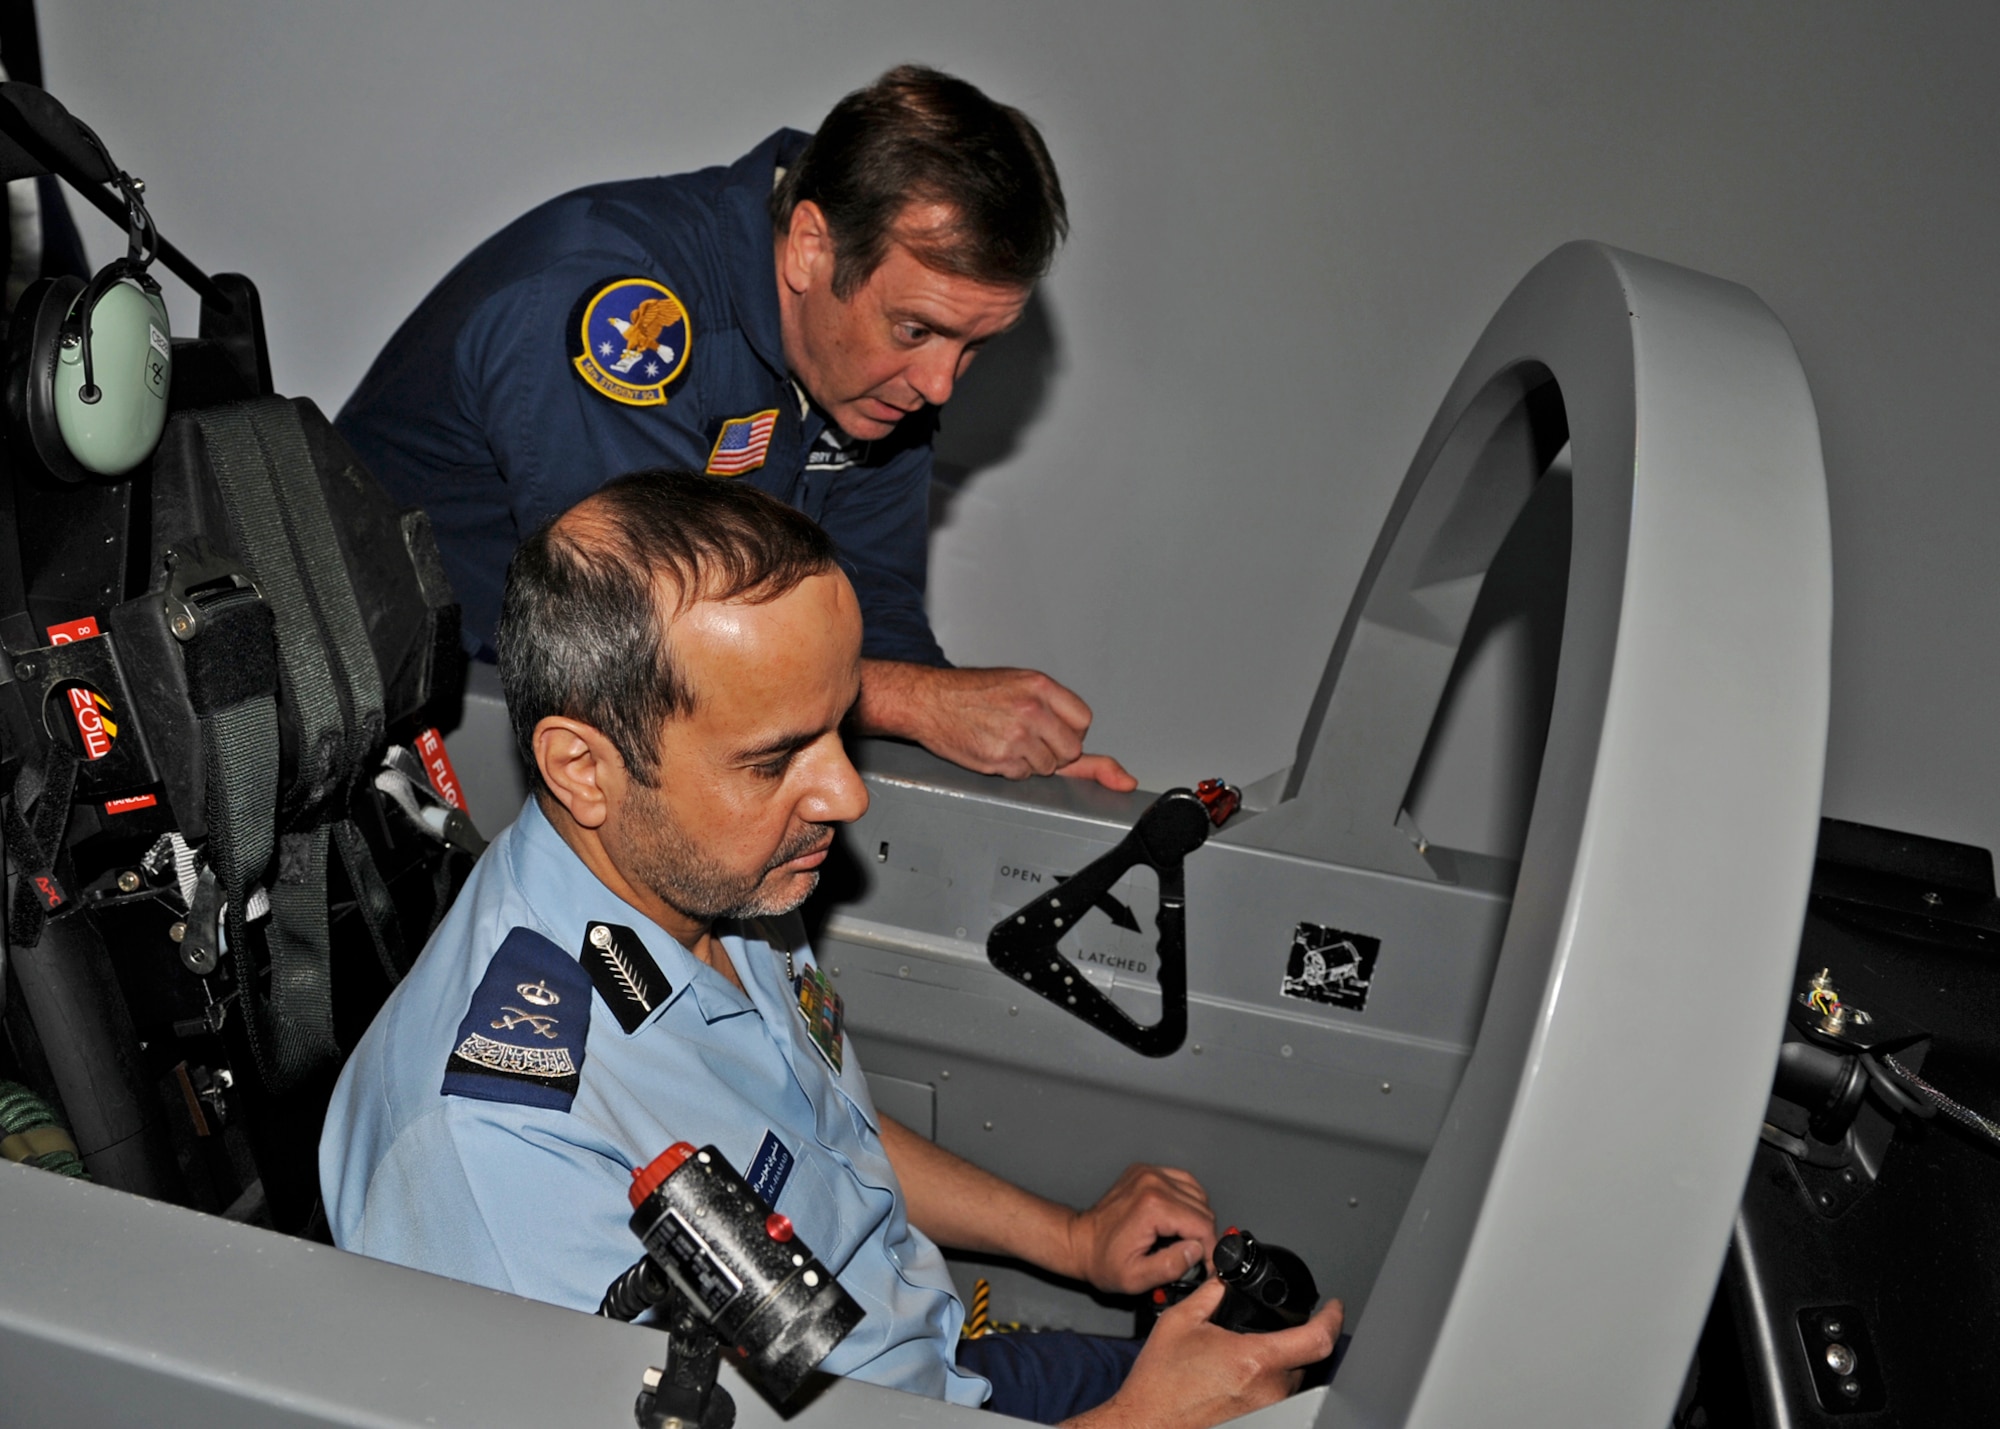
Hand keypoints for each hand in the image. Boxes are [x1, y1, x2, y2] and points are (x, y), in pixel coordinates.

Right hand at [856, 661, 1136, 789]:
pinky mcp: (999, 758)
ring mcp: (1016, 736)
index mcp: (1040, 686)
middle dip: (1054, 750)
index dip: (1068, 730)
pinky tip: (993, 749)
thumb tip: (1119, 775)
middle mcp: (1031, 710)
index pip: (1083, 721)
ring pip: (1048, 767)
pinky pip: (1022, 776)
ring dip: (1030, 761)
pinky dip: (1010, 769)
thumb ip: (1060, 713)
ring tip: (1004, 739)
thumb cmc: (972, 692)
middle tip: (1026, 737)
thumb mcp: (1020, 685)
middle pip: (1071, 749)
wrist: (929, 699)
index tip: (1050, 727)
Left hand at [1063, 1164, 1216, 1294]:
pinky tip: (1180, 1218)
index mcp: (1152, 1206)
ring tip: (1185, 1238)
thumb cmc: (1103, 1260)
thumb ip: (1171, 1266)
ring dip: (1197, 1217)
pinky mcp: (1147, 1172)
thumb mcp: (1136, 1278)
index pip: (1202, 1225)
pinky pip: (1184, 1182)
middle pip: (1203, 1209)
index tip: (1206, 1264)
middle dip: (1203, 1236)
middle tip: (1193, 1256)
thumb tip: (1197, 1252)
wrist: (1080, 1242)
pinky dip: (1189, 1200)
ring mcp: (1149, 1174)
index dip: (1209, 1249)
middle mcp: (1153, 1183)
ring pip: (1198, 1194)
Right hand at [1064, 1280, 1343, 1428]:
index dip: (1331, 1318)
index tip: (1332, 1307)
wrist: (1147, 1422)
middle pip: (1303, 1359)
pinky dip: (1265, 1382)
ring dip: (1277, 1363)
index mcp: (1253, 1360)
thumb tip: (1226, 1278)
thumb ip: (1210, 1292)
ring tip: (1240, 1356)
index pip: (1316, 1339)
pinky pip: (1275, 1397)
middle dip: (1291, 1339)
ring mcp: (1265, 1411)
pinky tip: (1237, 1377)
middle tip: (1264, 1331)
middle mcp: (1267, 1390)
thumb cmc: (1159, 1383)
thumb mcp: (1180, 1321)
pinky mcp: (1258, 1423)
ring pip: (1290, 1379)